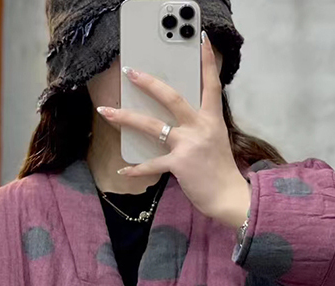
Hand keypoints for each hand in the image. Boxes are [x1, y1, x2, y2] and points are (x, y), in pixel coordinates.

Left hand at [95, 32, 251, 229]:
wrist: (228, 196)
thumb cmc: (220, 171)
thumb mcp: (215, 140)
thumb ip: (198, 127)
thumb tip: (176, 122)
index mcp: (211, 119)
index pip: (211, 84)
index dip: (207, 61)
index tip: (202, 40)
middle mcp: (200, 127)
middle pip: (171, 97)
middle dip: (148, 83)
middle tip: (130, 72)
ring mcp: (188, 144)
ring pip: (152, 125)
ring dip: (126, 117)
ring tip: (106, 111)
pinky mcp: (178, 164)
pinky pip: (151, 164)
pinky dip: (136, 169)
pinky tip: (123, 171)